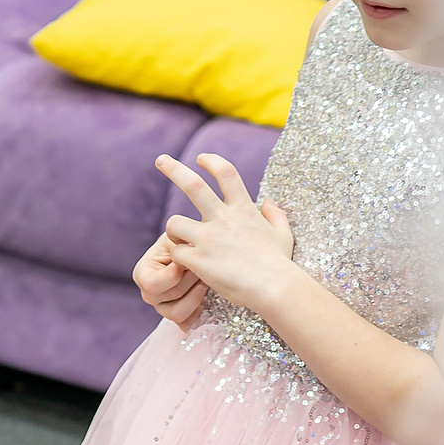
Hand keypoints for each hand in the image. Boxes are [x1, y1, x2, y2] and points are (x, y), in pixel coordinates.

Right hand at [133, 231, 207, 327]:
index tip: (186, 261)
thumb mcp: (179, 238)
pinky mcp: (178, 317)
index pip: (152, 285)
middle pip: (170, 296)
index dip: (173, 274)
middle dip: (191, 280)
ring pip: (178, 313)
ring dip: (196, 295)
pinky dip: (198, 313)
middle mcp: (149, 294)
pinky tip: (206, 298)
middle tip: (202, 267)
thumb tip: (184, 261)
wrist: (199, 250)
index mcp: (143, 274)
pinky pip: (186, 325)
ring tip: (205, 280)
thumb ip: (178, 248)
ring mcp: (162, 308)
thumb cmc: (186, 241)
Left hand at [158, 153, 296, 315]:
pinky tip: (186, 266)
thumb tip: (268, 201)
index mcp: (243, 209)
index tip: (201, 158)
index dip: (212, 162)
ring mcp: (209, 238)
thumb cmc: (279, 264)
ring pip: (174, 222)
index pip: (226, 173)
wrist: (274, 287)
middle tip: (160, 159)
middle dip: (175, 170)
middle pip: (194, 186)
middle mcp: (223, 218)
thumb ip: (275, 214)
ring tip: (180, 242)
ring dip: (172, 231)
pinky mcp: (198, 260)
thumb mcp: (283, 233)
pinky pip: (175, 252)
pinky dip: (176, 258)